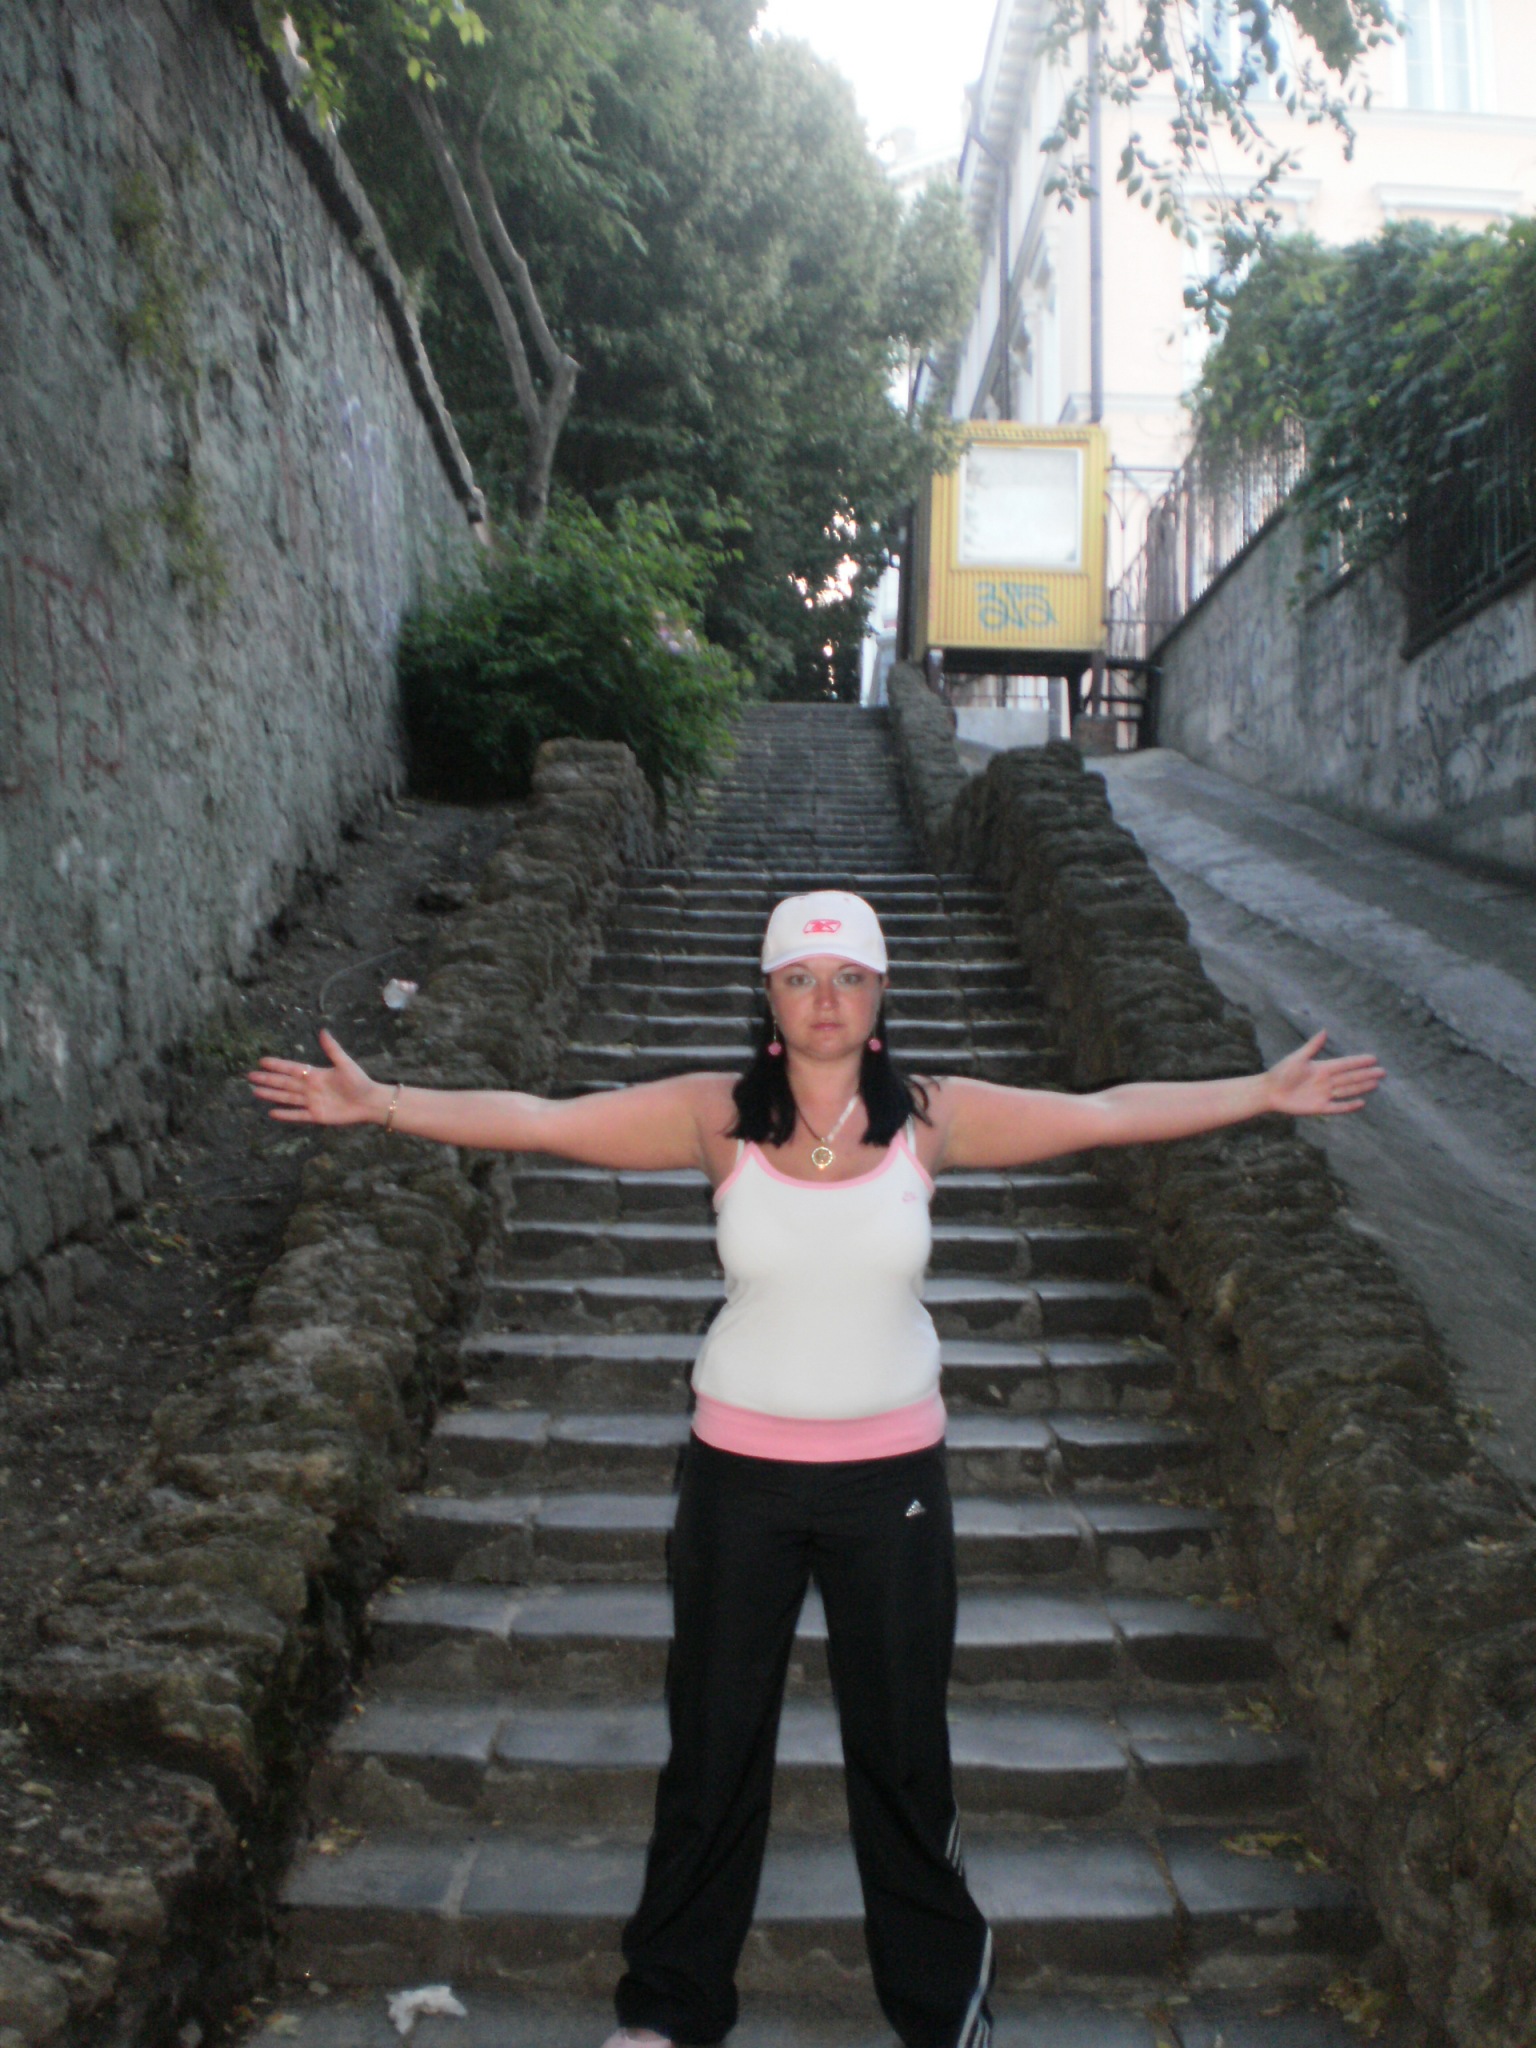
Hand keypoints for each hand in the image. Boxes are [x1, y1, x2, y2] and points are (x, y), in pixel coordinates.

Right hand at [248, 1028, 383, 1125]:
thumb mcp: (345, 1063)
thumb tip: (323, 1031)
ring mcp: (312, 1102)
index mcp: (316, 1074)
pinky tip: (271, 1112)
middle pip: (285, 1083)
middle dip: (268, 1080)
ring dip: (272, 1095)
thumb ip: (332, 1049)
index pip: (292, 1068)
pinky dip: (285, 1114)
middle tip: (250, 1077)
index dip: (277, 1065)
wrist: (370, 1102)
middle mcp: (310, 1088)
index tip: (261, 1061)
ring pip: (287, 1098)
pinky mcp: (316, 1116)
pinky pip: (297, 1115)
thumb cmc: (360, 1081)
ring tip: (255, 1092)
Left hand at [1265, 1030, 1383, 1117]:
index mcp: (1322, 1068)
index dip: (1359, 1061)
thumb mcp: (1297, 1058)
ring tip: (1376, 1083)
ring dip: (1361, 1087)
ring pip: (1347, 1090)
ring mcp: (1324, 1094)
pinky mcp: (1319, 1107)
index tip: (1373, 1058)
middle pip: (1350, 1077)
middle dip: (1366, 1074)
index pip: (1345, 1064)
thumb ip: (1312, 1046)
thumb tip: (1324, 1030)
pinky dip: (1349, 1106)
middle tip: (1383, 1072)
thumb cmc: (1281, 1072)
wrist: (1269, 1091)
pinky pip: (1337, 1107)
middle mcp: (1326, 1081)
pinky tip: (1362, 1103)